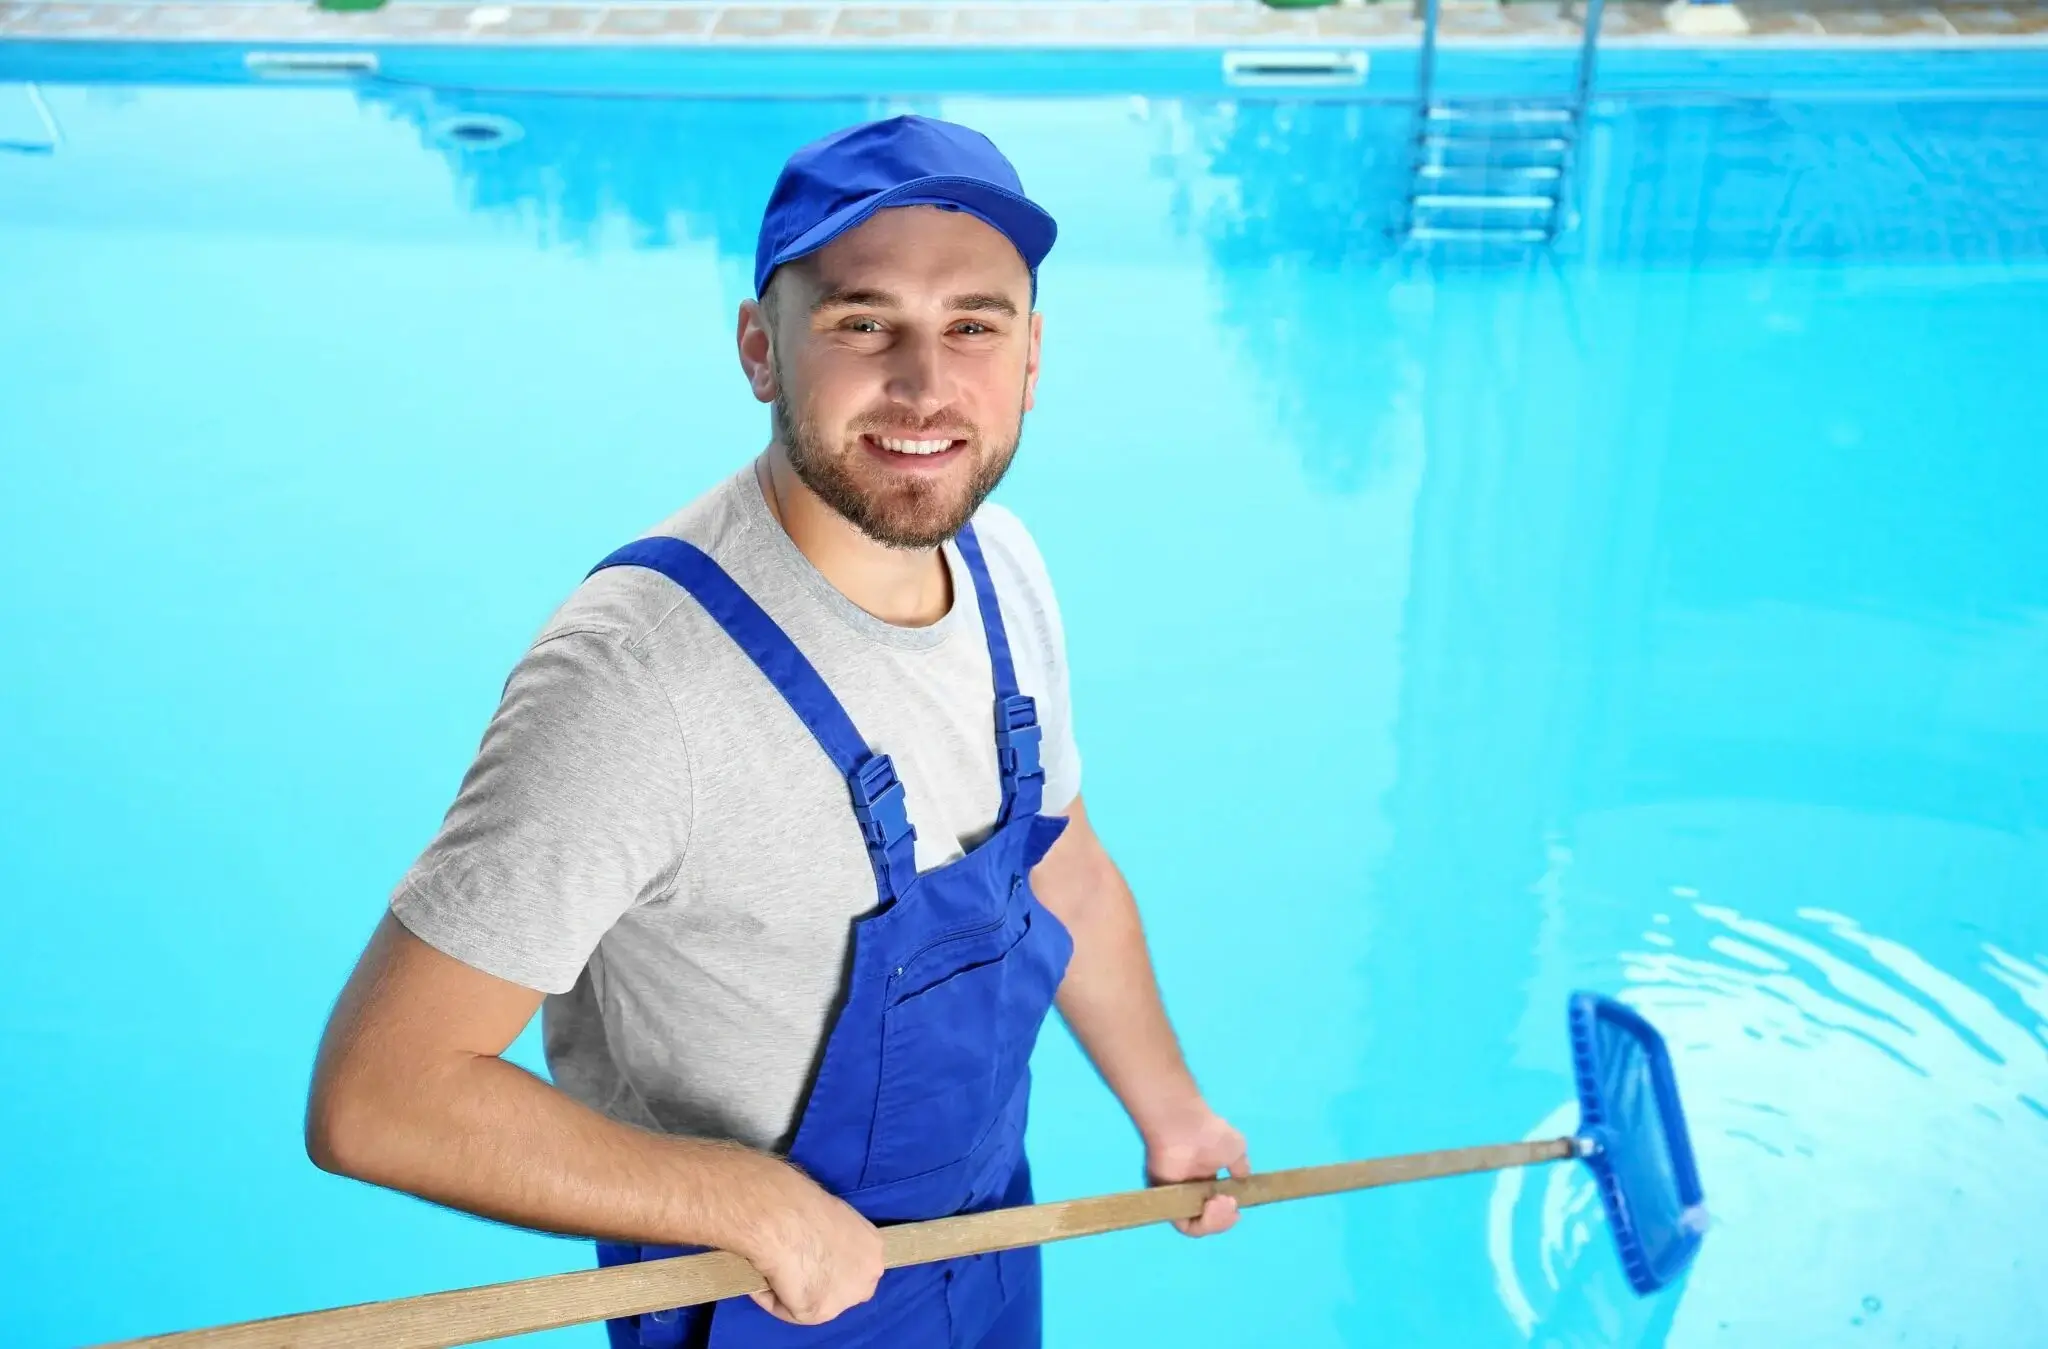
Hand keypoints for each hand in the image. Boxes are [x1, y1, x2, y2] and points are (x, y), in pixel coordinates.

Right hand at [739, 1166, 885, 1323]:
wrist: (785, 1216)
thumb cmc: (804, 1204)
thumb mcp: (835, 1216)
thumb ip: (837, 1239)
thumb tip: (818, 1247)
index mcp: (874, 1247)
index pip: (858, 1265)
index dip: (836, 1263)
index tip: (815, 1256)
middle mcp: (868, 1276)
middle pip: (846, 1288)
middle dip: (823, 1283)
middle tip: (795, 1268)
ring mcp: (845, 1298)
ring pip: (817, 1303)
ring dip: (797, 1293)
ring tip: (775, 1273)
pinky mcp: (817, 1313)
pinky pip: (789, 1310)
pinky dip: (772, 1298)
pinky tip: (764, 1280)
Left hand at [1143, 1102, 1249, 1237]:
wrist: (1185, 1128)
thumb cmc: (1210, 1135)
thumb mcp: (1236, 1151)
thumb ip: (1240, 1170)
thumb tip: (1241, 1184)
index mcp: (1206, 1178)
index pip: (1218, 1208)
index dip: (1229, 1214)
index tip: (1237, 1208)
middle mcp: (1191, 1190)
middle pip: (1210, 1220)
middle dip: (1224, 1219)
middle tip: (1230, 1204)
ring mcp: (1177, 1197)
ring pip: (1198, 1225)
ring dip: (1215, 1221)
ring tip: (1219, 1203)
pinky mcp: (1165, 1202)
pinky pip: (1184, 1225)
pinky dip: (1201, 1223)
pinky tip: (1210, 1205)